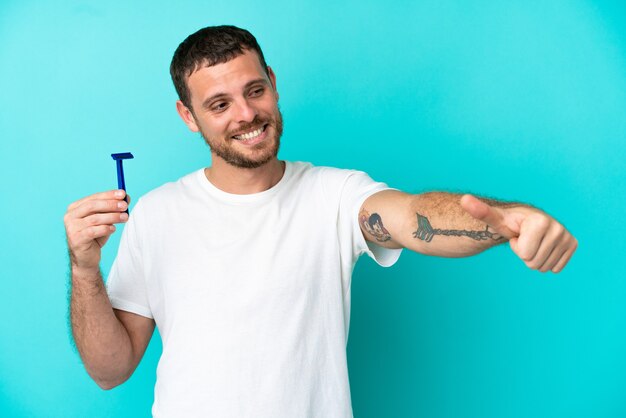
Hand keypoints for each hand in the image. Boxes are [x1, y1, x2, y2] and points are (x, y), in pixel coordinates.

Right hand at [64, 190, 129, 273]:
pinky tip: (113, 229)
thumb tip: (126, 197)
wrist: (86, 258)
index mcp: (76, 208)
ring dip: (112, 217)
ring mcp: (72, 228)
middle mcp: (70, 216)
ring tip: (125, 218)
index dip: (109, 195)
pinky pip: (93, 231)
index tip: (123, 193)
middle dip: (111, 204)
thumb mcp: (105, 220)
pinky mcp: (76, 239)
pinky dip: (105, 228)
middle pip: (92, 206)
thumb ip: (113, 208)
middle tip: (125, 206)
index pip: (93, 197)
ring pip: (94, 219)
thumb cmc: (96, 236)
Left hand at [460, 194, 576, 272]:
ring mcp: (567, 237)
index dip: (516, 248)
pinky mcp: (572, 245)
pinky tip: (542, 247)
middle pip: (534, 263)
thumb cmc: (508, 221)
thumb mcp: (493, 218)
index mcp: (541, 222)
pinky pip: (556, 268)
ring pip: (544, 268)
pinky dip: (546, 261)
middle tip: (524, 240)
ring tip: (532, 242)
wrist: (525, 221)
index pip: (524, 255)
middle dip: (525, 255)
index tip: (517, 235)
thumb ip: (480, 210)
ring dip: (535, 258)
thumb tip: (463, 199)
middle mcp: (558, 228)